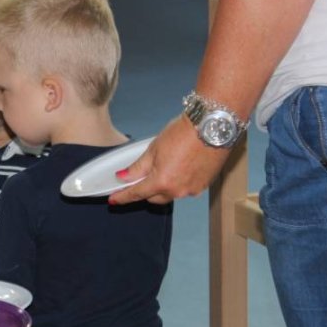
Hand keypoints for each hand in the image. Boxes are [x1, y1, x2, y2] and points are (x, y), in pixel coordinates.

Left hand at [108, 115, 232, 204]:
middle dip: (145, 191)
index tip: (114, 200)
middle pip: (154, 197)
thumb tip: (123, 178)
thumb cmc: (184, 133)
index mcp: (162, 182)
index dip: (123, 197)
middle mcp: (178, 190)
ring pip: (170, 194)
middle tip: (139, 179)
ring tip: (164, 167)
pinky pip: (185, 189)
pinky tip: (179, 168)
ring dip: (163, 187)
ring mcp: (192, 190)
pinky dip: (178, 182)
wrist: (212, 126)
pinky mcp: (204, 185)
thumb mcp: (153, 149)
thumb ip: (137, 168)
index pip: (137, 194)